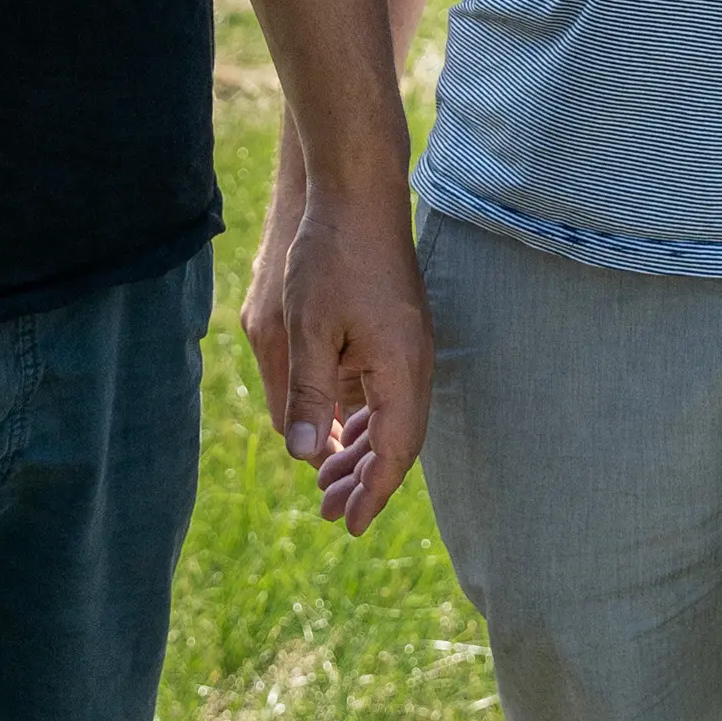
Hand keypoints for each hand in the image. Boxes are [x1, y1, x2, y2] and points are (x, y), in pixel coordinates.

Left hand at [240, 149, 431, 534]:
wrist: (358, 192)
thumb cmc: (330, 256)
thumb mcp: (308, 327)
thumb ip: (310, 394)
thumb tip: (306, 457)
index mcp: (400, 369)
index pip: (394, 452)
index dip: (372, 494)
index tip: (348, 528)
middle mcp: (416, 364)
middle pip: (398, 442)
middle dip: (366, 482)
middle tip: (329, 515)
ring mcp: (410, 348)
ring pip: (392, 419)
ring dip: (364, 453)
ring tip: (328, 485)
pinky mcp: (399, 333)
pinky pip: (386, 394)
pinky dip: (364, 421)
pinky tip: (339, 433)